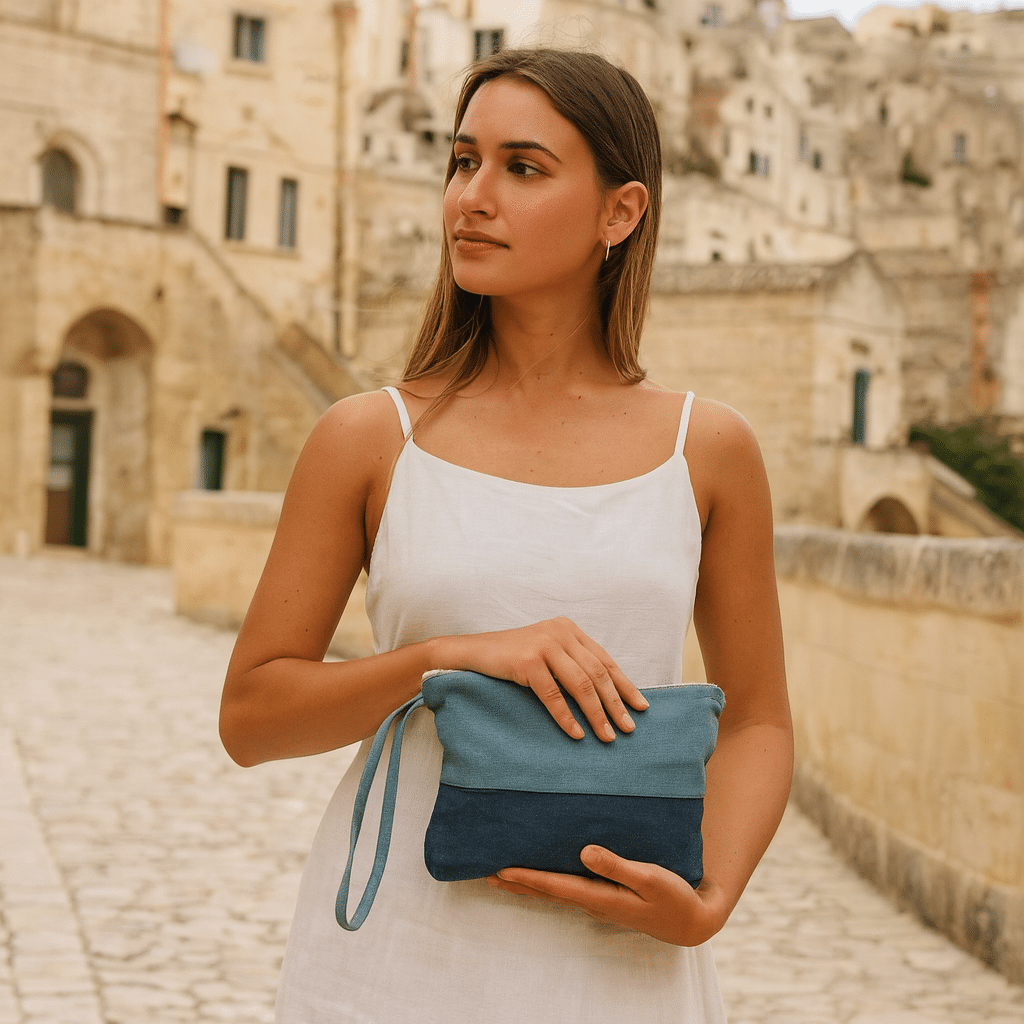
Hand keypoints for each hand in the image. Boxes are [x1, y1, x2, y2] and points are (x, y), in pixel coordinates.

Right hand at [439, 617, 647, 741]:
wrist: (472, 651)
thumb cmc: (511, 656)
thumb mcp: (546, 652)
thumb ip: (571, 663)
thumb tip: (603, 696)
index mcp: (568, 630)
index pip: (604, 660)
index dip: (624, 685)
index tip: (640, 707)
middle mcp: (560, 633)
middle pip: (597, 673)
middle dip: (615, 703)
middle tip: (628, 728)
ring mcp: (543, 646)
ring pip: (580, 685)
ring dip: (596, 714)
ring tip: (607, 735)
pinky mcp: (527, 661)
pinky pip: (553, 695)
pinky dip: (567, 717)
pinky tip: (577, 733)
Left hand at [486, 846, 728, 946]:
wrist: (691, 920)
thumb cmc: (673, 897)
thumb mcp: (650, 878)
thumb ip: (618, 866)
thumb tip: (585, 852)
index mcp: (601, 897)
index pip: (556, 885)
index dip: (527, 877)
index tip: (500, 870)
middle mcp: (594, 902)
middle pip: (547, 892)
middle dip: (517, 883)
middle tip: (485, 875)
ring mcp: (599, 902)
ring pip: (556, 891)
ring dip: (529, 884)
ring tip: (503, 876)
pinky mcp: (606, 898)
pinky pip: (569, 888)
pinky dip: (549, 882)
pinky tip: (544, 876)